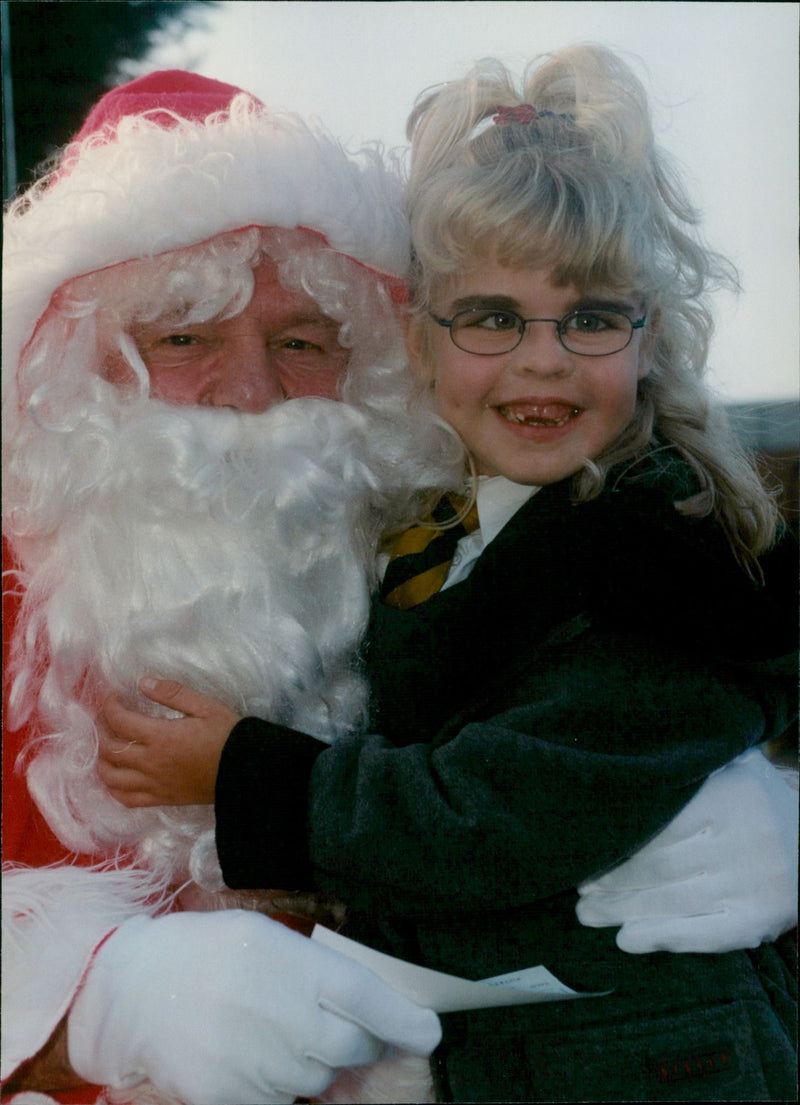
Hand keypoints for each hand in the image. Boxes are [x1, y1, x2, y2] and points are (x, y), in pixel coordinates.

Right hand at [67, 910, 441, 1104]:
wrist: (132, 989)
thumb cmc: (207, 952)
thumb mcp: (263, 936)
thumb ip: (314, 969)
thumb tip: (366, 1006)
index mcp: (289, 963)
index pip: (365, 998)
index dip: (403, 1020)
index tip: (429, 1032)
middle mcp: (278, 1013)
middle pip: (351, 1045)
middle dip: (362, 1040)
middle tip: (350, 1028)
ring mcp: (253, 1061)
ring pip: (318, 1075)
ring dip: (317, 1059)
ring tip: (282, 1030)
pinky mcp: (229, 1095)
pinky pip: (281, 1099)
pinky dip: (282, 1083)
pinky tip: (258, 1053)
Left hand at [97, 678, 241, 805]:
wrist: (246, 771)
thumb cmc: (227, 735)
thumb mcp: (205, 706)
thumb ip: (173, 693)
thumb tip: (143, 683)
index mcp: (160, 737)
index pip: (120, 721)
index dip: (109, 707)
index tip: (112, 697)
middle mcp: (151, 763)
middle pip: (110, 749)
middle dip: (101, 730)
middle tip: (105, 718)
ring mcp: (154, 784)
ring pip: (111, 777)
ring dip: (101, 760)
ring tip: (106, 746)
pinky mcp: (161, 799)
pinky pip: (127, 799)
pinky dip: (113, 788)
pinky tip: (116, 777)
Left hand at [576, 749, 797, 952]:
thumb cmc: (757, 801)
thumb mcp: (733, 767)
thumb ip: (691, 764)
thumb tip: (630, 760)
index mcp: (731, 799)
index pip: (659, 826)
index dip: (618, 844)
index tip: (585, 855)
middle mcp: (745, 842)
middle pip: (661, 866)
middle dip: (613, 881)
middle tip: (580, 890)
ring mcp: (753, 885)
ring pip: (674, 901)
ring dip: (625, 911)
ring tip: (589, 914)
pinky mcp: (759, 921)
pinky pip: (704, 934)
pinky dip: (663, 937)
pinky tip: (628, 940)